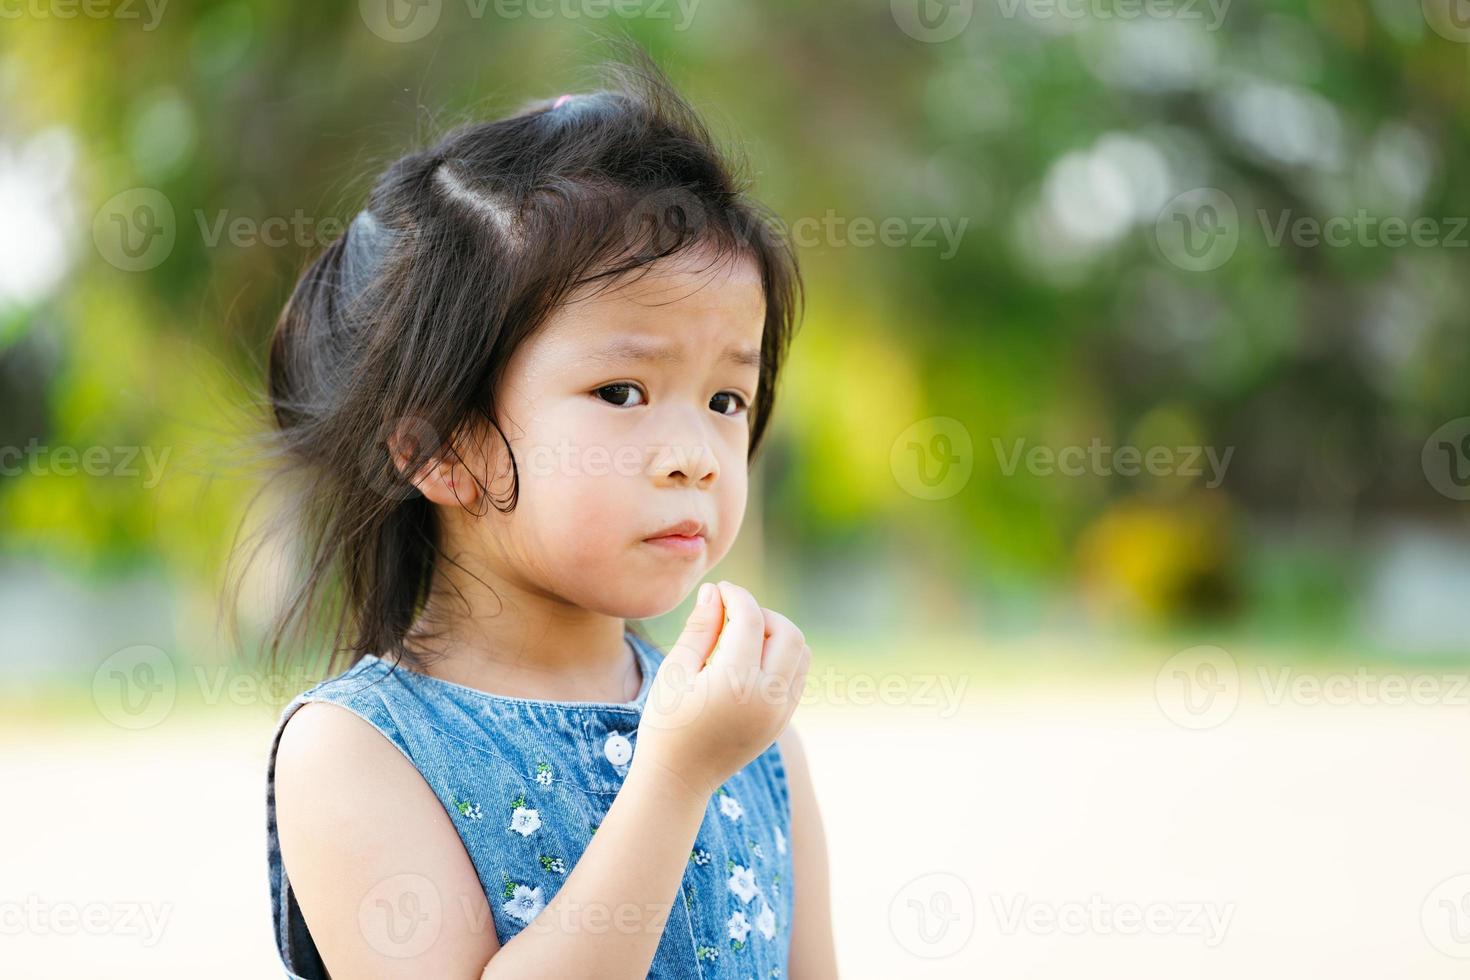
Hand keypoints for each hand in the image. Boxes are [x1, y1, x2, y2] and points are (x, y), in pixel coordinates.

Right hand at [633, 580, 809, 801]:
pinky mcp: (783, 721)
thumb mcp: (675, 672)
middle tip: (732, 616)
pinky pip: (798, 675)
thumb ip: (699, 629)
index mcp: (734, 683)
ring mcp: (780, 712)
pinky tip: (750, 660)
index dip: (736, 596)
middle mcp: (766, 697)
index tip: (719, 590)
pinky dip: (782, 656)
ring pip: (800, 652)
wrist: (679, 780)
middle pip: (787, 631)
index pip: (751, 619)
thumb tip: (716, 592)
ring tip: (742, 638)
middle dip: (762, 613)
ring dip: (777, 634)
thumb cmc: (666, 723)